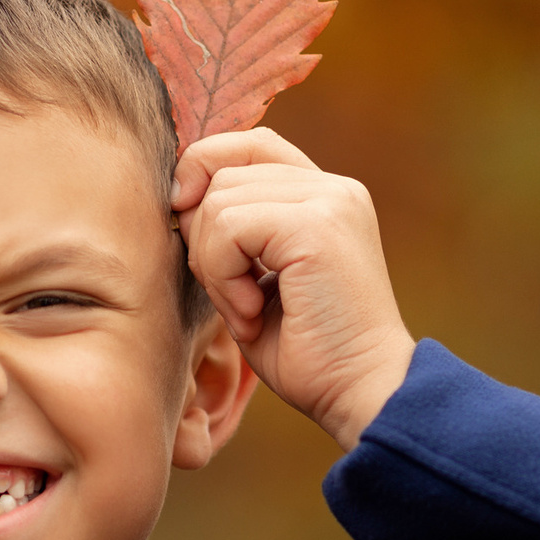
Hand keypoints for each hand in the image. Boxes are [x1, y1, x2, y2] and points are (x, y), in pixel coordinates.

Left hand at [173, 128, 415, 450]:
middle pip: (223, 171)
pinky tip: (252, 313)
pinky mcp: (318, 226)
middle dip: (203, 238)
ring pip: (219, 200)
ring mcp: (330, 202)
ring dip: (214, 266)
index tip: (186, 222)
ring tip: (247, 311)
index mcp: (325, 197)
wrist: (361, 394)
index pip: (248, 145)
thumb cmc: (307, 352)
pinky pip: (229, 227)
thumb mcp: (257, 280)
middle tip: (233, 297)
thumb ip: (231, 233)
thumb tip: (178, 198)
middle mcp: (334, 189)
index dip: (204, 170)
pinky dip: (223, 277)